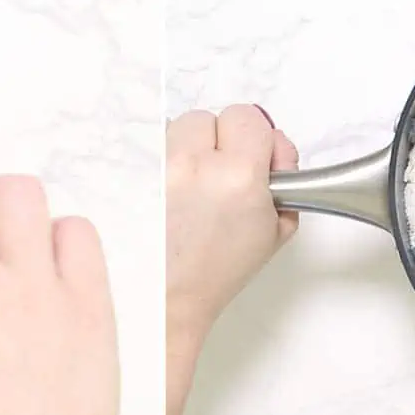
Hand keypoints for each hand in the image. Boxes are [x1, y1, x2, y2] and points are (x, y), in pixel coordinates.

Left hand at [165, 104, 297, 414]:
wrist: (166, 298)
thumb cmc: (217, 272)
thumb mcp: (276, 230)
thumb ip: (286, 179)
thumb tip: (275, 148)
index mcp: (237, 176)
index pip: (248, 116)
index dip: (255, 138)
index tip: (254, 162)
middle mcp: (193, 165)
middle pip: (209, 118)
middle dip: (218, 142)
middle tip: (220, 177)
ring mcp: (155, 168)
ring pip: (175, 128)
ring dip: (187, 149)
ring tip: (190, 188)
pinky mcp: (128, 174)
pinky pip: (149, 148)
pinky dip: (160, 163)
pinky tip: (167, 193)